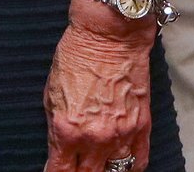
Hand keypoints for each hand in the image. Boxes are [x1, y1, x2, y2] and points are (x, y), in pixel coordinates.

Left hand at [44, 0, 153, 171]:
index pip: (61, 171)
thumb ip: (56, 128)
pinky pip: (138, 161)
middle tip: (74, 168)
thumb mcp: (51, 93)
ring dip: (104, 171)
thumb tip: (59, 150)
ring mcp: (122, 135)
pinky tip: (121, 166)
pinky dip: (129, 167)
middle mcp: (96, 138)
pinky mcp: (142, 127)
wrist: (109, 36)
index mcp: (68, 129)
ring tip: (97, 166)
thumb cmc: (76, 57)